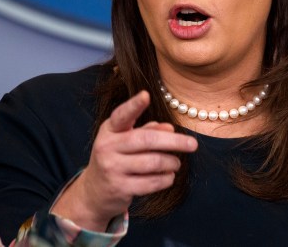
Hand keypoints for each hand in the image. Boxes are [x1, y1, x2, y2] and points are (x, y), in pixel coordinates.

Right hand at [51, 91, 197, 230]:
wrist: (94, 192)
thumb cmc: (117, 158)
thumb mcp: (125, 141)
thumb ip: (147, 131)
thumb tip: (169, 127)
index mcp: (109, 130)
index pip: (121, 115)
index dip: (134, 105)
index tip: (146, 95)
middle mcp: (107, 146)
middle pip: (146, 140)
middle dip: (174, 141)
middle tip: (193, 144)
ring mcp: (111, 168)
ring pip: (153, 162)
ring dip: (171, 162)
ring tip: (176, 163)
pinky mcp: (119, 188)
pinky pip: (151, 182)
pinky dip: (166, 178)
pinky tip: (169, 176)